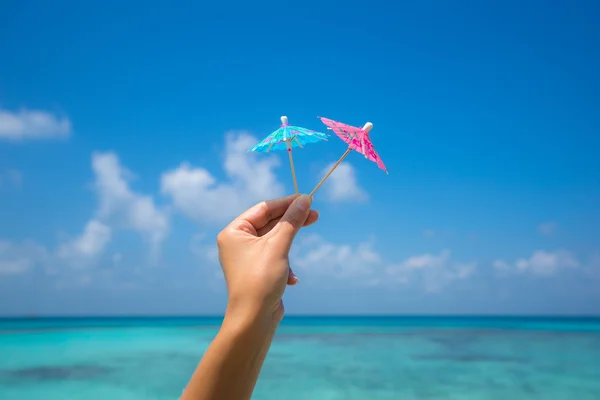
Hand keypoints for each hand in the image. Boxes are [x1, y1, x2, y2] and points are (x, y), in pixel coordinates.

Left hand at [217, 194, 317, 323]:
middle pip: (270, 223)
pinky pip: (275, 257)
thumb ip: (292, 221)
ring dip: (288, 249)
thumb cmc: (260, 280)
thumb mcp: (279, 246)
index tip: (307, 199)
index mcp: (234, 232)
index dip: (286, 203)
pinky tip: (291, 279)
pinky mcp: (257, 271)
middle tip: (315, 215)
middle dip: (292, 223)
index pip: (263, 208)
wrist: (253, 320)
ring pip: (275, 241)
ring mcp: (247, 257)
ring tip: (294, 265)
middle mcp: (237, 242)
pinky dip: (285, 265)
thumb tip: (305, 199)